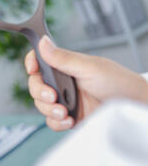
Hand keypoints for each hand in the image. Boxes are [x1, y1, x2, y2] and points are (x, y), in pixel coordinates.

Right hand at [25, 35, 147, 130]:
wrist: (134, 107)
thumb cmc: (119, 83)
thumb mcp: (89, 68)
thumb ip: (63, 58)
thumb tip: (43, 42)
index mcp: (65, 65)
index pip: (39, 60)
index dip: (32, 63)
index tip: (32, 69)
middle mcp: (63, 82)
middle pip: (35, 85)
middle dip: (40, 92)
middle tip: (53, 96)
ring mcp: (64, 100)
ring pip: (40, 104)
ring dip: (49, 109)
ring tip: (64, 111)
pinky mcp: (68, 117)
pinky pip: (51, 121)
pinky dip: (57, 122)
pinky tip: (69, 120)